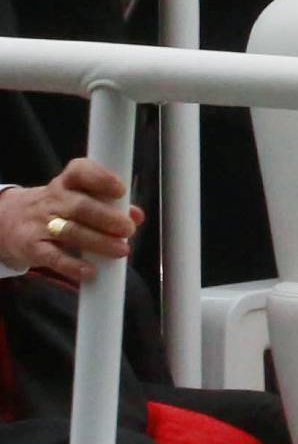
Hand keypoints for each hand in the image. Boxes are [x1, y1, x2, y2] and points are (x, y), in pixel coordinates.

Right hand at [0, 157, 141, 281]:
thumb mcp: (76, 197)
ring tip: (122, 250)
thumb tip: (137, 216)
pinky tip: (91, 271)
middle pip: (80, 206)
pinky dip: (73, 265)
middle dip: (107, 218)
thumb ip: (108, 204)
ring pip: (70, 232)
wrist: (8, 221)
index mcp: (66, 182)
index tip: (121, 190)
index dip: (101, 179)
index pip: (80, 172)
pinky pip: (53, 257)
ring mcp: (40, 224)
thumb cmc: (56, 207)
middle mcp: (52, 200)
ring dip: (98, 242)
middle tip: (128, 229)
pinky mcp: (31, 248)